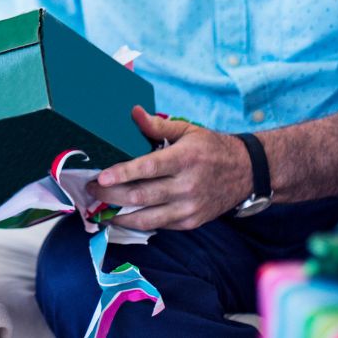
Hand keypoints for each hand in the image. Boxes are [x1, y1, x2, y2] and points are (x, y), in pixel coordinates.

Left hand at [87, 106, 251, 230]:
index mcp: (185, 159)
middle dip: (111, 194)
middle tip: (91, 189)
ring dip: (119, 214)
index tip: (101, 176)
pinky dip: (137, 221)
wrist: (246, 173)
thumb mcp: (188, 130)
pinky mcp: (190, 222)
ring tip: (100, 208)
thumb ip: (158, 126)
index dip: (123, 173)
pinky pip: (158, 225)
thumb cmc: (211, 148)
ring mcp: (189, 207)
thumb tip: (133, 112)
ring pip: (147, 217)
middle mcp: (187, 186)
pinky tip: (122, 215)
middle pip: (142, 195)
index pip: (149, 168)